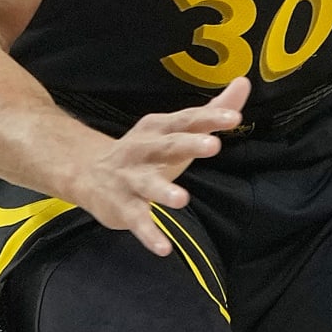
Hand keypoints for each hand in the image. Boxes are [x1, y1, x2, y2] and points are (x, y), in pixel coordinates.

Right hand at [69, 77, 247, 256]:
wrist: (87, 172)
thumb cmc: (146, 152)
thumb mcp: (175, 130)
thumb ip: (210, 110)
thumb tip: (244, 83)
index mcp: (158, 129)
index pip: (186, 120)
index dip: (209, 117)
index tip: (234, 116)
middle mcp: (142, 149)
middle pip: (167, 145)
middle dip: (189, 144)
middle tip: (214, 145)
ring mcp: (130, 178)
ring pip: (147, 184)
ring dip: (163, 190)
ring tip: (182, 200)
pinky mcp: (122, 206)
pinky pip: (137, 221)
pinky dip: (149, 234)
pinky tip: (164, 248)